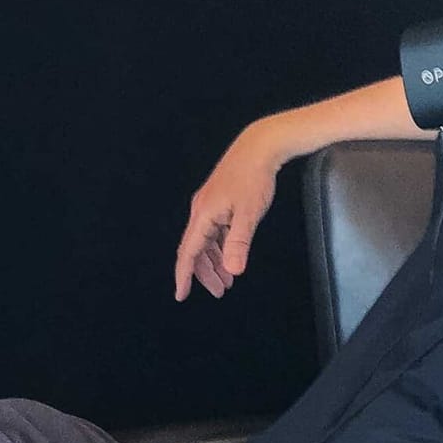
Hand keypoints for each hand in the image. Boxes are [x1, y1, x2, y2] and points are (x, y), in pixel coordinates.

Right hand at [173, 120, 286, 300]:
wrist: (260, 147)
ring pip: (206, 242)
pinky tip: (230, 256)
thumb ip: (238, 243)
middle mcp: (201, 211)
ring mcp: (209, 206)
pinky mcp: (218, 202)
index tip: (181, 294)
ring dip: (214, 262)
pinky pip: (214, 232)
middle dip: (205, 273)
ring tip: (227, 280)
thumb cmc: (254, 177)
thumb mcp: (249, 214)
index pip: (188, 253)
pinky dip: (220, 247)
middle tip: (219, 292)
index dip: (184, 276)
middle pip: (196, 250)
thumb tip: (232, 269)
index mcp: (203, 215)